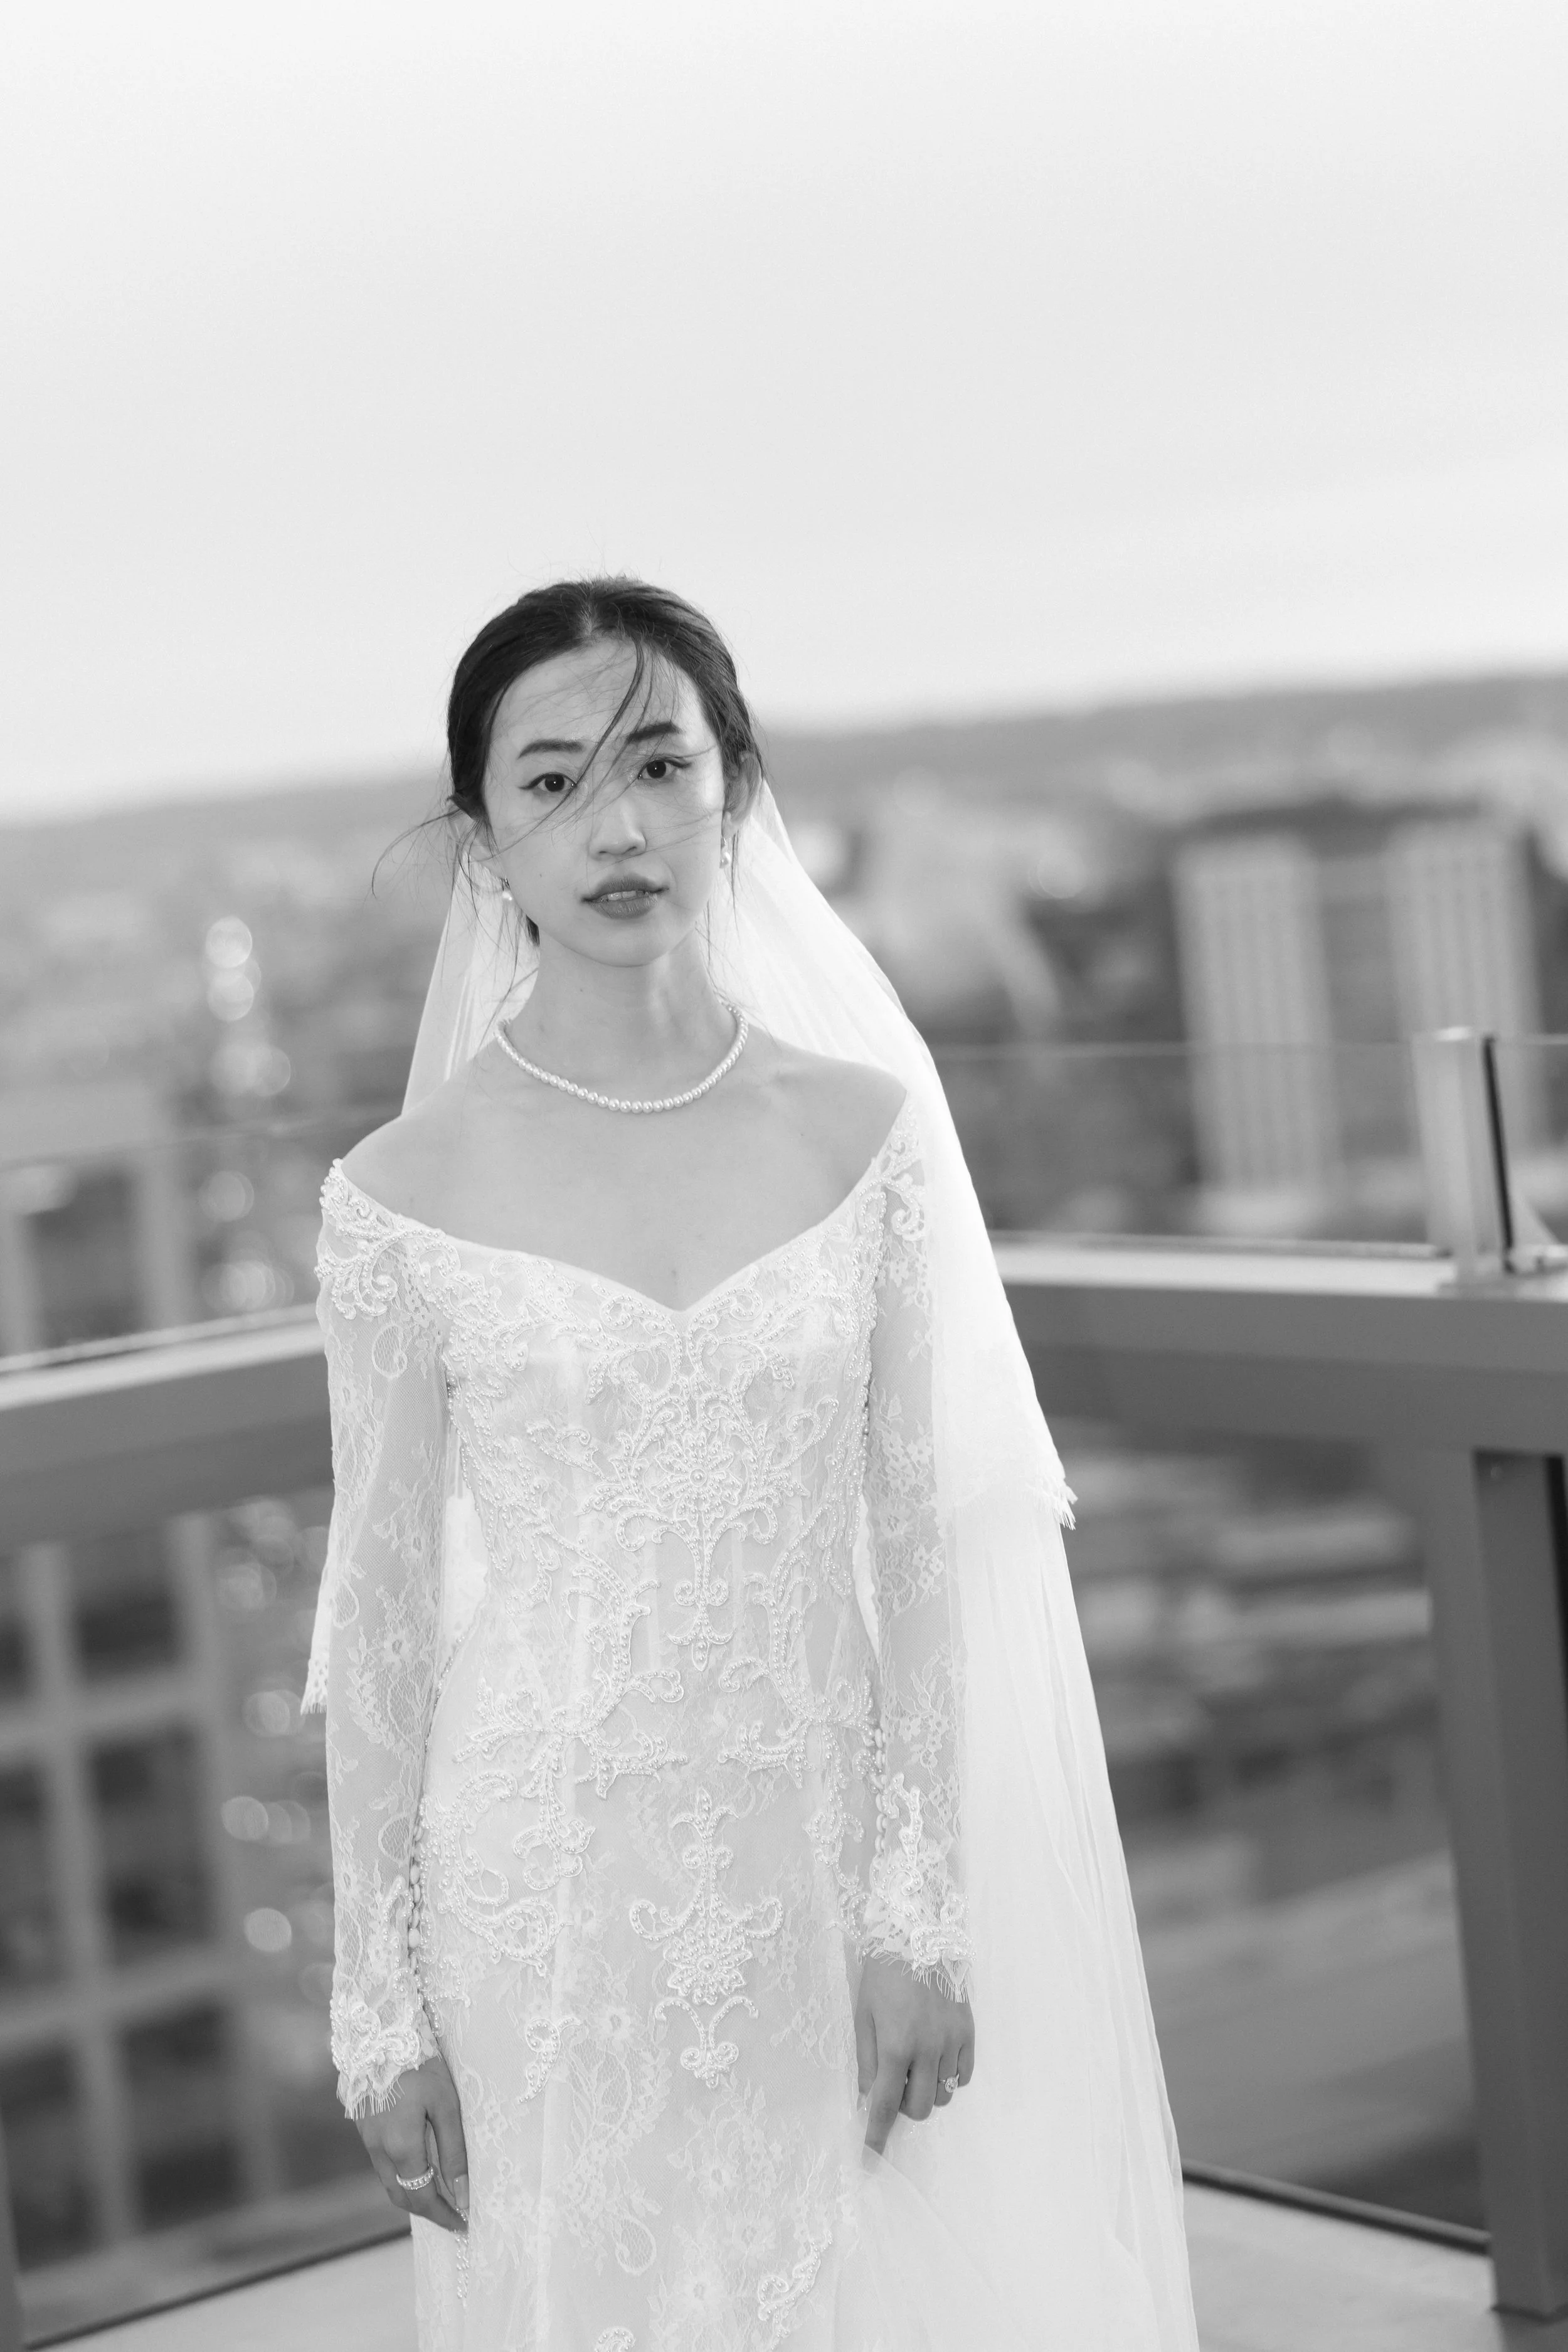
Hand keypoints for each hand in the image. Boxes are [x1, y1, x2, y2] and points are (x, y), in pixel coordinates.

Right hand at [354, 2052, 468, 2233]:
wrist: (381, 2034)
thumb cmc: (420, 2065)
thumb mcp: (445, 2105)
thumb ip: (453, 2152)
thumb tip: (462, 2194)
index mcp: (400, 2147)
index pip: (423, 2198)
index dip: (444, 2215)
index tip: (464, 2224)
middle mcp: (379, 2150)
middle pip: (402, 2197)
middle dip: (428, 2211)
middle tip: (454, 2215)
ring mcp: (367, 2141)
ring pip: (390, 2183)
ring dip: (413, 2195)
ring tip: (441, 2194)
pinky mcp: (364, 2129)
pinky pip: (383, 2166)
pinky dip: (402, 2176)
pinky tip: (420, 2167)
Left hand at [854, 1951, 974, 2155]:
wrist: (918, 1933)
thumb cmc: (883, 1974)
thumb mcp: (862, 2014)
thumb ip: (866, 2059)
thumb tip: (869, 2096)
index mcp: (895, 2045)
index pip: (885, 2105)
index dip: (877, 2136)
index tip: (871, 2158)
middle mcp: (928, 2049)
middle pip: (921, 2108)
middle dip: (905, 2106)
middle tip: (895, 2081)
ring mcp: (952, 2041)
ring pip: (944, 2094)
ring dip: (927, 2090)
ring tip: (916, 2064)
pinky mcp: (969, 2031)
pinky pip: (964, 2074)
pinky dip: (949, 2076)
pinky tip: (937, 2056)